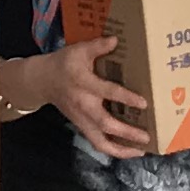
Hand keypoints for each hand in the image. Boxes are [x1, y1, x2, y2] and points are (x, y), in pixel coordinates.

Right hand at [39, 38, 155, 158]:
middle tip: (146, 136)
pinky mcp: (82, 126)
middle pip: (105, 123)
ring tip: (141, 151)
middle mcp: (83, 105)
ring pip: (100, 141)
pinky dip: (113, 150)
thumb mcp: (78, 50)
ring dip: (121, 149)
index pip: (107, 92)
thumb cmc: (63, 64)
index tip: (144, 103)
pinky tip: (129, 150)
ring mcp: (82, 119)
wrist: (42, 80)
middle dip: (126, 132)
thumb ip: (97, 46)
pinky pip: (97, 143)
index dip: (126, 98)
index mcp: (84, 83)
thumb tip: (116, 40)